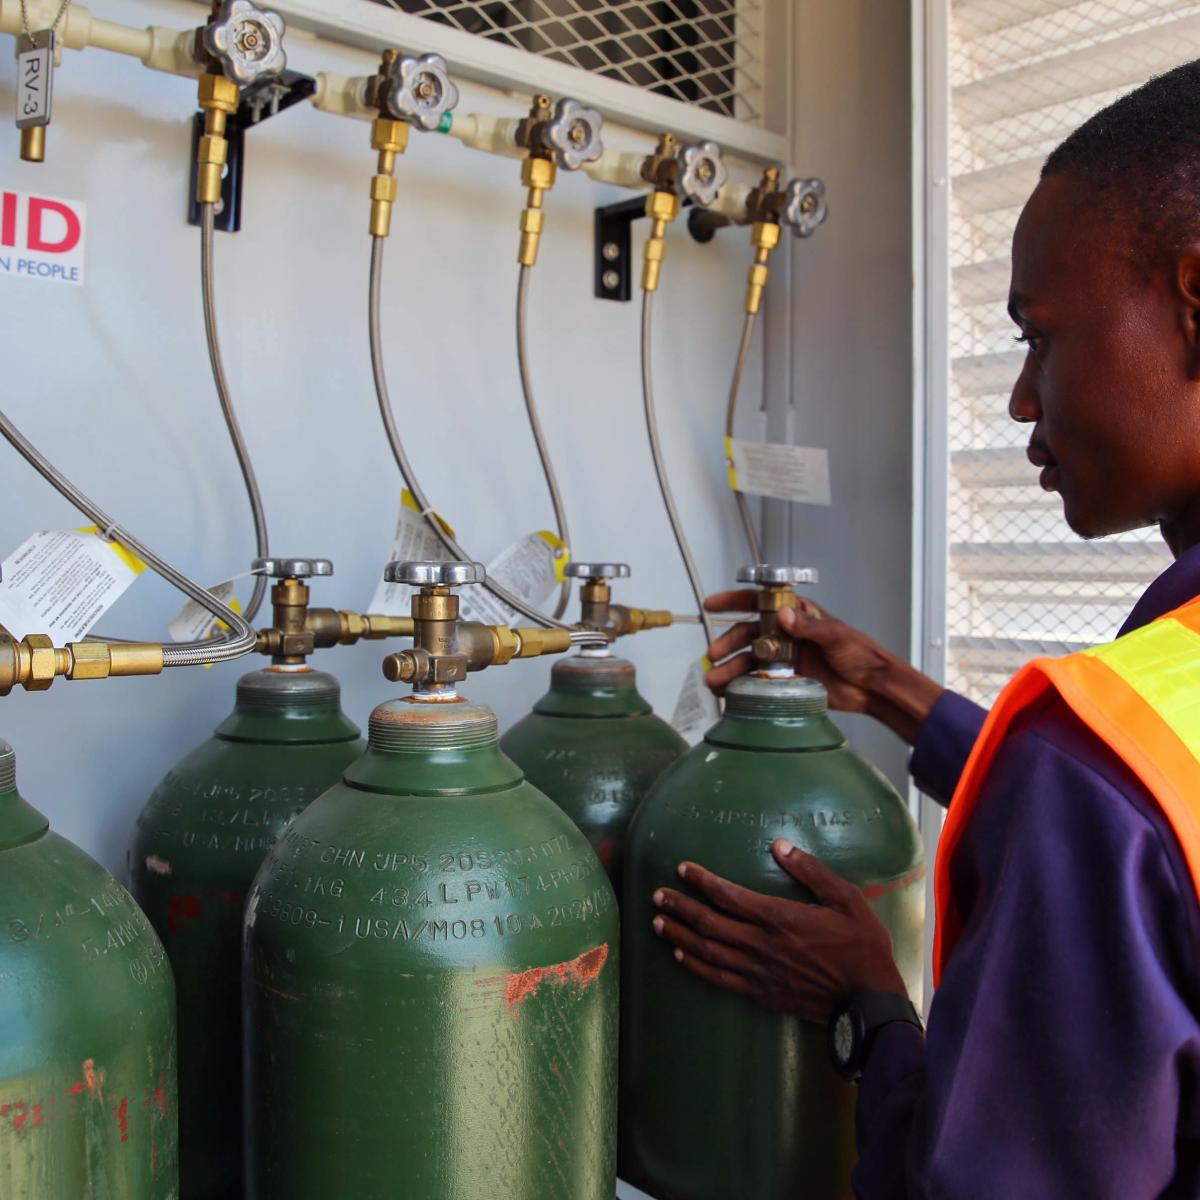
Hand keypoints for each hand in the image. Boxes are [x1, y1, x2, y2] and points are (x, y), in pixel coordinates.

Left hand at [651, 839, 907, 1024]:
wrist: (868, 1000)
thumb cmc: (861, 945)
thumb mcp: (845, 899)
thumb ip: (811, 871)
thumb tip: (779, 846)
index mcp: (778, 917)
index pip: (728, 895)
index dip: (701, 880)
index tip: (682, 869)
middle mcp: (761, 944)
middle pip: (709, 923)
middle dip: (679, 906)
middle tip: (657, 895)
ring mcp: (758, 971)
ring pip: (708, 951)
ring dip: (679, 934)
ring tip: (657, 922)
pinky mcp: (760, 993)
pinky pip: (719, 979)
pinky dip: (695, 966)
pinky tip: (679, 956)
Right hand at [702, 591, 944, 744]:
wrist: (871, 686)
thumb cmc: (860, 653)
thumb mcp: (835, 635)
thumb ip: (808, 626)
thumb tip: (783, 615)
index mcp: (796, 615)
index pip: (759, 603)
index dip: (733, 602)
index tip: (711, 604)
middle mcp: (785, 634)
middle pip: (747, 635)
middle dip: (728, 644)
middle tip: (714, 655)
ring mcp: (783, 657)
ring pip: (748, 660)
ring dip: (729, 669)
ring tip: (714, 681)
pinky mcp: (785, 680)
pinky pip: (757, 681)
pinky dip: (740, 686)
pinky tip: (727, 693)